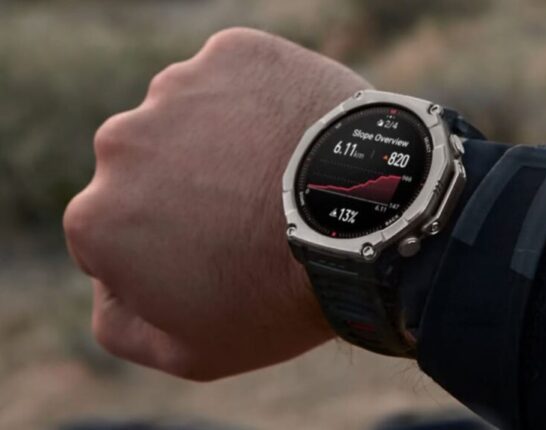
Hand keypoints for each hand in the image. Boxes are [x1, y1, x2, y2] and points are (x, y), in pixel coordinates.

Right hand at [63, 28, 371, 380]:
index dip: (168, 246)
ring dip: (222, 142)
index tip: (217, 252)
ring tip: (279, 177)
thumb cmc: (280, 296)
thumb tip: (106, 287)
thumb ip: (122, 324)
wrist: (366, 225)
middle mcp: (120, 144)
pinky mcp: (234, 55)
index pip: (116, 230)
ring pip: (191, 119)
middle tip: (251, 213)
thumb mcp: (193, 351)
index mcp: (97, 219)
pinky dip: (260, 103)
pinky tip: (293, 136)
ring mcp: (177, 90)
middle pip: (148, 169)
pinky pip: (239, 80)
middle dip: (186, 190)